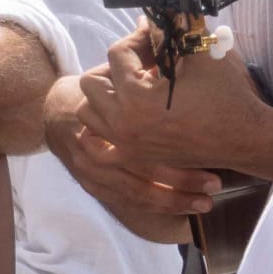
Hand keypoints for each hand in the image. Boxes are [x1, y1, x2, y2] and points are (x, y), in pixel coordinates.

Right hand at [44, 74, 208, 240]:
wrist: (58, 113)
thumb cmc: (101, 89)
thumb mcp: (118, 74)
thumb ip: (146, 72)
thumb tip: (184, 62)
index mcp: (101, 116)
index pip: (140, 138)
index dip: (176, 148)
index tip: (210, 149)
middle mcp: (93, 148)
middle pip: (141, 171)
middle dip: (181, 181)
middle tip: (215, 184)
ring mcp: (91, 171)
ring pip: (136, 193)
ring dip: (173, 201)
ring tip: (205, 203)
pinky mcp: (94, 186)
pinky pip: (128, 203)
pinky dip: (156, 208)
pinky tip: (183, 211)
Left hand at [76, 23, 272, 177]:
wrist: (245, 138)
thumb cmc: (225, 95)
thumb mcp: (199, 52)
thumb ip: (171, 29)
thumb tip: (148, 14)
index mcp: (137, 99)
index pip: (116, 54)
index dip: (137, 38)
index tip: (156, 36)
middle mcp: (124, 124)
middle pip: (91, 82)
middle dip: (115, 66)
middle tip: (143, 61)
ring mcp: (126, 144)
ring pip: (89, 111)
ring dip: (107, 93)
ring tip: (136, 83)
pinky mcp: (134, 155)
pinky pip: (102, 134)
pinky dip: (111, 116)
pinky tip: (136, 105)